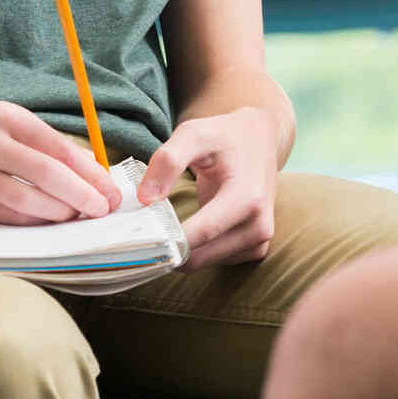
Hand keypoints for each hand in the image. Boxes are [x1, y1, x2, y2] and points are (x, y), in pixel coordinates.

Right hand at [0, 102, 123, 224]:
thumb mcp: (2, 125)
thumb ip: (41, 143)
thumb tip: (91, 171)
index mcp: (3, 116)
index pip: (57, 146)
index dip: (89, 172)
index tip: (110, 188)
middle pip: (47, 173)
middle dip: (83, 195)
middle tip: (102, 209)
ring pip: (29, 199)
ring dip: (61, 212)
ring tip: (78, 216)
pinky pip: (10, 217)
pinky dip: (36, 221)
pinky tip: (50, 221)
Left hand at [140, 106, 281, 269]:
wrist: (259, 139)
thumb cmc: (224, 136)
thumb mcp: (194, 135)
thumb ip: (168, 161)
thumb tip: (146, 199)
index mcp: (247, 197)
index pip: (203, 232)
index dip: (169, 240)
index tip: (138, 238)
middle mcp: (258, 224)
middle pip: (202, 256)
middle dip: (168, 250)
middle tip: (139, 237)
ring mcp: (259, 239)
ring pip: (206, 263)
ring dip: (182, 253)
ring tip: (161, 230)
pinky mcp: (255, 247)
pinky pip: (218, 262)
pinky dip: (198, 253)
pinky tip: (185, 233)